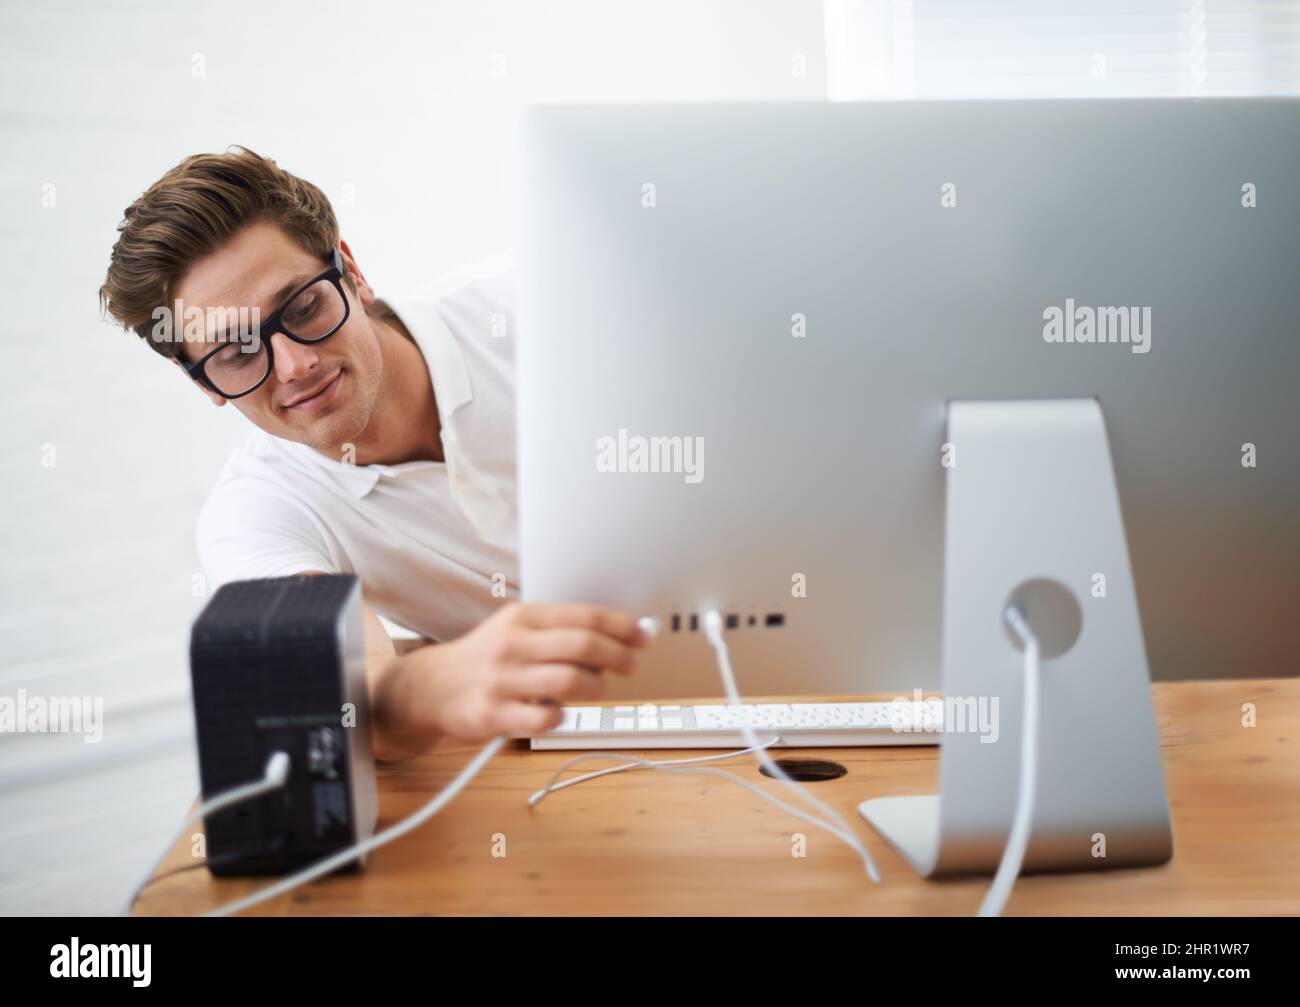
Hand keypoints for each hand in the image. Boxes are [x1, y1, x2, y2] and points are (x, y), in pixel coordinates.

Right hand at [393, 602, 651, 745]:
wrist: (432, 687)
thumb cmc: (486, 656)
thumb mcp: (517, 627)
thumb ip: (561, 629)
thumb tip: (618, 634)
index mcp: (523, 617)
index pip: (585, 616)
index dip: (622, 626)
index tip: (643, 636)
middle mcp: (513, 644)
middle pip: (584, 645)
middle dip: (619, 656)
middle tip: (630, 665)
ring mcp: (502, 679)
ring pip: (570, 680)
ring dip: (596, 686)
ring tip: (597, 688)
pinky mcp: (493, 714)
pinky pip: (545, 717)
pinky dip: (562, 716)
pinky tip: (559, 712)